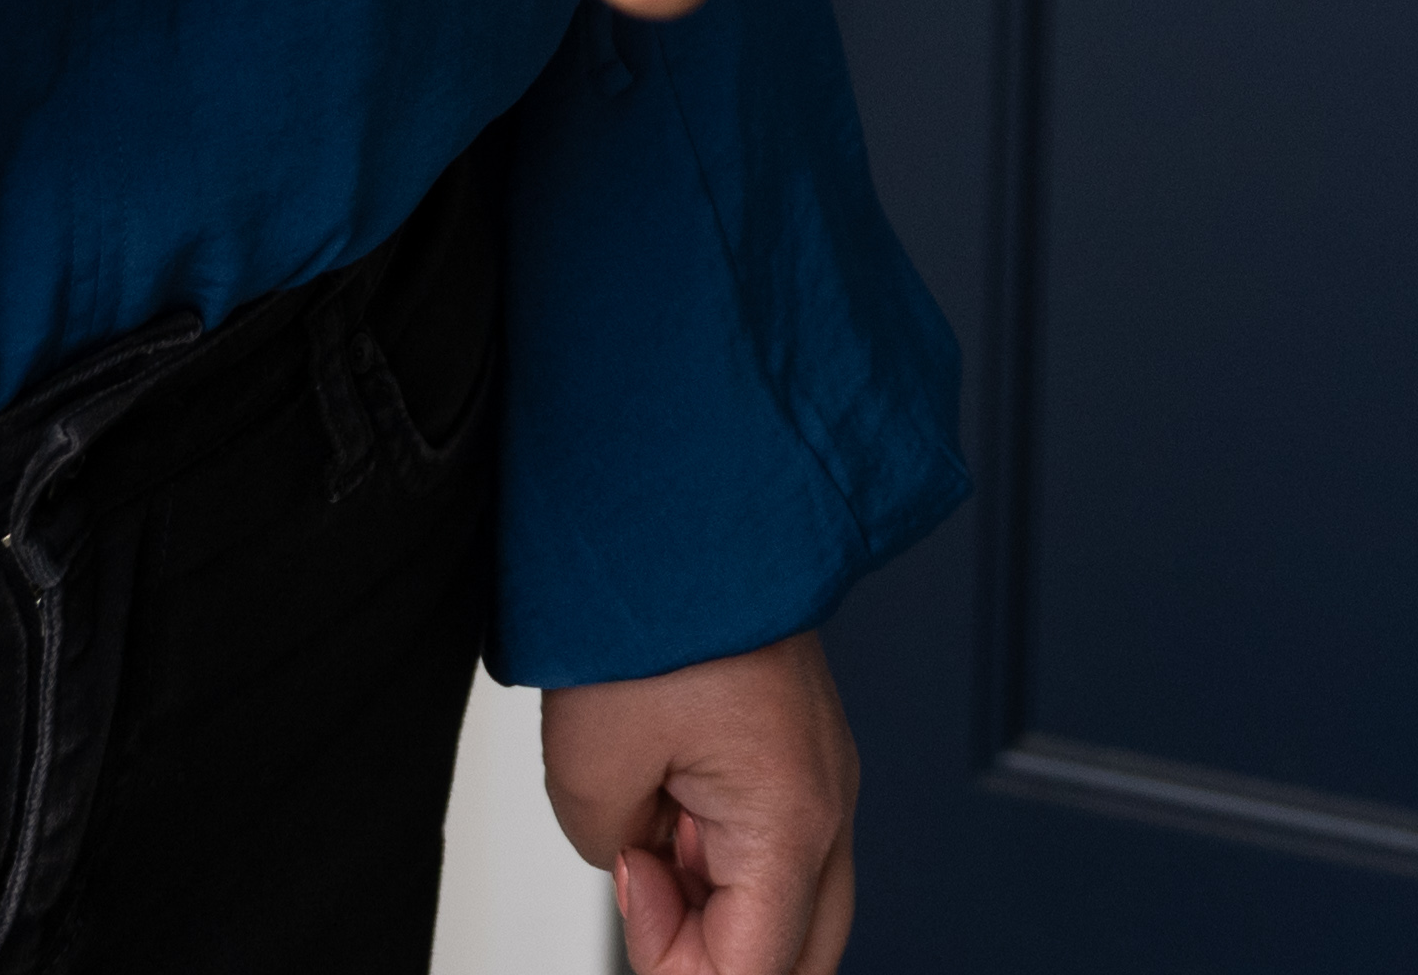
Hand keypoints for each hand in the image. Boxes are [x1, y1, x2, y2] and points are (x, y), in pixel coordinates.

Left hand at [548, 630, 854, 974]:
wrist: (685, 491)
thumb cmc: (655, 600)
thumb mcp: (590, 770)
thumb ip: (614, 859)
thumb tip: (638, 862)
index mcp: (792, 817)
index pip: (757, 972)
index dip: (678, 968)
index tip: (630, 898)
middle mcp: (827, 801)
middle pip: (801, 955)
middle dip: (720, 962)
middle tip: (648, 917)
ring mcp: (820, 771)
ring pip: (790, 903)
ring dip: (718, 910)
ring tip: (646, 840)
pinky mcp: (796, 748)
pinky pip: (773, 843)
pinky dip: (718, 859)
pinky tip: (665, 812)